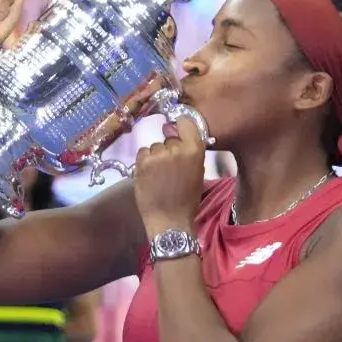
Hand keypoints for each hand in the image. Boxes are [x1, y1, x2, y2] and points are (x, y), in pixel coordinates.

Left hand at [134, 117, 205, 235]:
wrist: (170, 219)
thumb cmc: (187, 200)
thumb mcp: (198, 173)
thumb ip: (190, 154)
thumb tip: (180, 139)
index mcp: (195, 150)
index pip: (186, 122)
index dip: (180, 126)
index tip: (177, 132)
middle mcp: (176, 148)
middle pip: (169, 138)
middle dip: (168, 149)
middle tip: (169, 168)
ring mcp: (158, 154)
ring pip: (155, 147)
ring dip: (156, 157)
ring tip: (158, 175)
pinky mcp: (143, 162)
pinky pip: (143, 153)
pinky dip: (144, 162)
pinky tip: (149, 176)